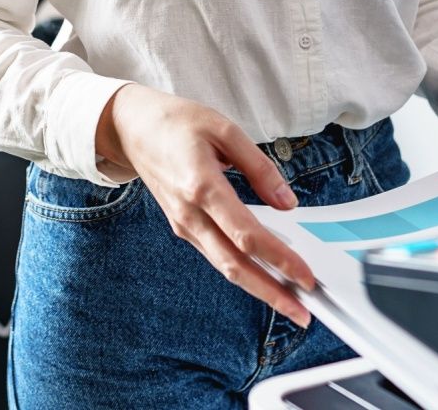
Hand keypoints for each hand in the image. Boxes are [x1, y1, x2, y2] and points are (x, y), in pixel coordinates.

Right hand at [95, 84, 315, 325]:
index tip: (305, 275)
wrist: (132, 128)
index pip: (247, 235)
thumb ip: (260, 167)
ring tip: (288, 302)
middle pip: (234, 265)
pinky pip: (215, 254)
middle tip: (302, 313)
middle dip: (271, 293)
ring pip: (224, 266)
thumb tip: (287, 203)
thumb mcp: (225, 129)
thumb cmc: (176, 123)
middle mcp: (190, 213)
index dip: (279, 259)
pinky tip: (263, 275)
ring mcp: (183, 223)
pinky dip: (241, 270)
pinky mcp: (182, 226)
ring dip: (258, 287)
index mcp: (202, 185)